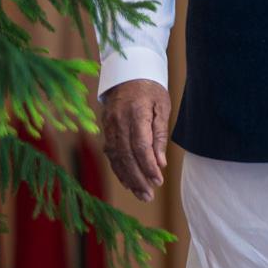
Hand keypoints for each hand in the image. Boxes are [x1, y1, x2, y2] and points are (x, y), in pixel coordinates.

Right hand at [100, 79, 172, 202]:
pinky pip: (111, 154)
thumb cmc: (150, 88)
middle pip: (127, 155)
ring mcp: (109, 126)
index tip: (158, 180)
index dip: (148, 166)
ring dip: (128, 178)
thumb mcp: (162, 106)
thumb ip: (160, 134)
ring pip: (117, 158)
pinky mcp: (106, 129)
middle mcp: (118, 121)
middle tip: (149, 195)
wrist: (127, 72)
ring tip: (141, 194)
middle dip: (138, 178)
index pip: (140, 146)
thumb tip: (160, 162)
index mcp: (135, 112)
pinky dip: (119, 169)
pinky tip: (128, 182)